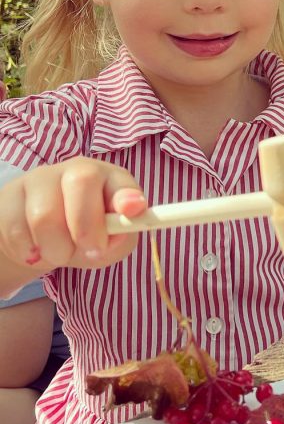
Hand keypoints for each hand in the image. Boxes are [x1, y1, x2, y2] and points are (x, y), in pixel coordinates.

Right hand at [0, 158, 146, 271]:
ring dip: (57, 249)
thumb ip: (119, 240)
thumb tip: (116, 235)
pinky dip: (31, 251)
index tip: (131, 211)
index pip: (121, 180)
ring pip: (45, 214)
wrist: (38, 240)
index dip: (127, 195)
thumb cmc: (83, 237)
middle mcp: (78, 170)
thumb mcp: (109, 244)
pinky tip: (37, 246)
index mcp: (111, 180)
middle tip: (91, 250)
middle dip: (88, 226)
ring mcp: (42, 178)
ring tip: (60, 253)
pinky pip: (18, 229)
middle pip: (82, 181)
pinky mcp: (12, 195)